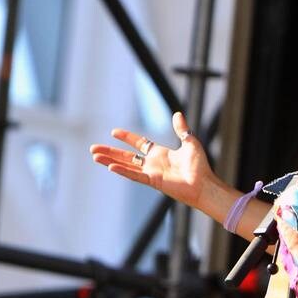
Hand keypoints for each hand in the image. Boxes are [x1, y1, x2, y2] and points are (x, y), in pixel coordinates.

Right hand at [89, 111, 212, 207]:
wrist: (204, 184)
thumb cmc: (200, 167)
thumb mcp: (190, 142)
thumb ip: (181, 129)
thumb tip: (177, 114)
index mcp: (160, 154)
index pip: (139, 144)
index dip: (127, 138)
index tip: (114, 132)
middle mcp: (152, 164)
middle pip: (126, 156)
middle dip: (110, 152)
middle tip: (93, 148)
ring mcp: (151, 173)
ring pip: (125, 166)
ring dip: (110, 161)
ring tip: (94, 156)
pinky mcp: (153, 181)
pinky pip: (135, 175)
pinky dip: (123, 171)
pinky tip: (110, 166)